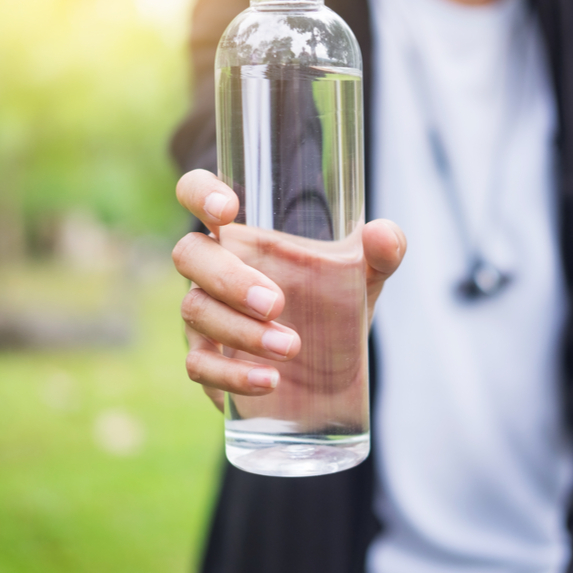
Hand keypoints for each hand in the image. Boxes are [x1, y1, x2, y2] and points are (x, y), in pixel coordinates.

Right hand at [173, 169, 405, 411]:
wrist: (330, 370)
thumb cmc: (335, 305)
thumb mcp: (366, 276)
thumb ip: (382, 251)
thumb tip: (382, 235)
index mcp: (243, 235)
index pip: (196, 194)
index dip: (199, 192)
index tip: (227, 209)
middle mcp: (213, 269)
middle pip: (190, 255)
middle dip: (230, 278)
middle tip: (276, 304)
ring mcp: (204, 315)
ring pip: (196, 312)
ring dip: (241, 332)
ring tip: (291, 347)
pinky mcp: (207, 361)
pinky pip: (199, 365)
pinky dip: (232, 375)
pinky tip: (270, 380)